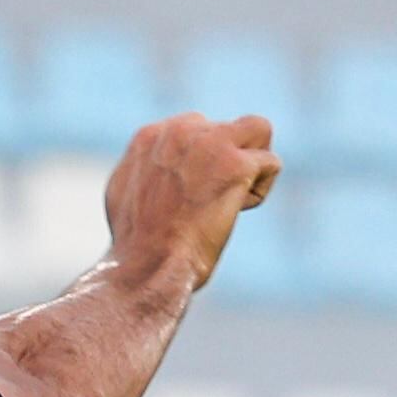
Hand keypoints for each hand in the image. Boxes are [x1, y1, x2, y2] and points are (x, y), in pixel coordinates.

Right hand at [103, 112, 280, 290]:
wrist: (146, 268)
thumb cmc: (135, 247)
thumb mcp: (125, 194)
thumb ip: (147, 168)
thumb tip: (160, 165)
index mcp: (150, 136)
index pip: (196, 129)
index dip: (198, 165)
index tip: (183, 198)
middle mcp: (179, 131)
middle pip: (227, 128)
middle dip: (225, 163)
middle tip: (206, 202)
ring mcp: (209, 144)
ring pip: (257, 129)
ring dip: (253, 162)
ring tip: (233, 195)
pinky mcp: (235, 164)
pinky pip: (271, 164)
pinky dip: (258, 193)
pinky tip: (236, 212)